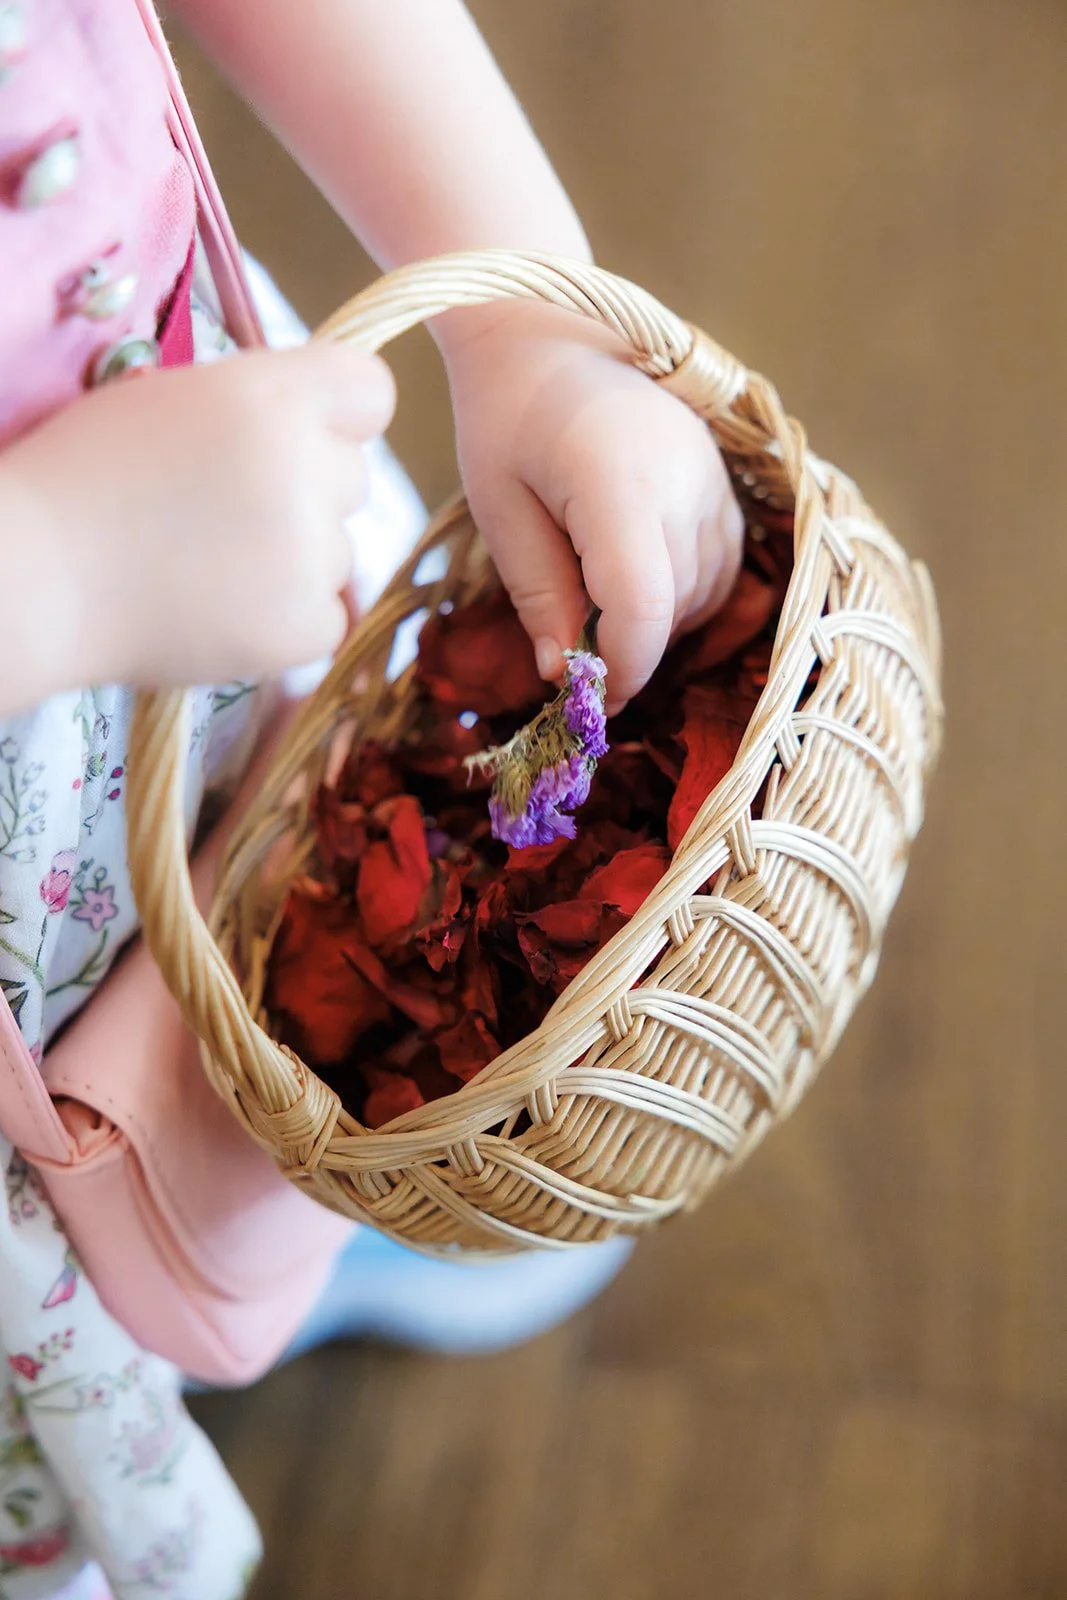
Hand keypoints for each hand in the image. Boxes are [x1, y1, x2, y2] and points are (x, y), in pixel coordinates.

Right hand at [0, 342, 393, 707]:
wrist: (36, 578)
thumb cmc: (87, 480)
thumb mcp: (170, 399)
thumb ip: (257, 404)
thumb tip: (319, 432)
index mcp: (273, 397)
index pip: (370, 390)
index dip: (339, 414)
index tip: (302, 435)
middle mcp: (306, 468)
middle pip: (354, 477)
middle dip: (306, 491)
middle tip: (221, 510)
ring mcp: (311, 554)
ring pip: (340, 551)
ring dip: (293, 560)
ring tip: (204, 564)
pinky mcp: (303, 626)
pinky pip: (330, 616)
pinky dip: (288, 620)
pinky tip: (222, 609)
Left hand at [441, 302, 742, 710]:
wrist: (550, 331)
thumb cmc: (506, 415)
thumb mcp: (498, 507)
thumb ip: (537, 593)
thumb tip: (564, 675)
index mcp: (618, 482)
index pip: (643, 607)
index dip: (619, 668)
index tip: (583, 695)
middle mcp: (685, 482)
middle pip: (674, 610)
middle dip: (626, 651)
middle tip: (571, 656)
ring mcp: (714, 482)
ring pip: (704, 597)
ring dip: (655, 625)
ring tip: (593, 605)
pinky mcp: (725, 486)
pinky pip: (721, 569)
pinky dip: (683, 596)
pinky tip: (632, 581)